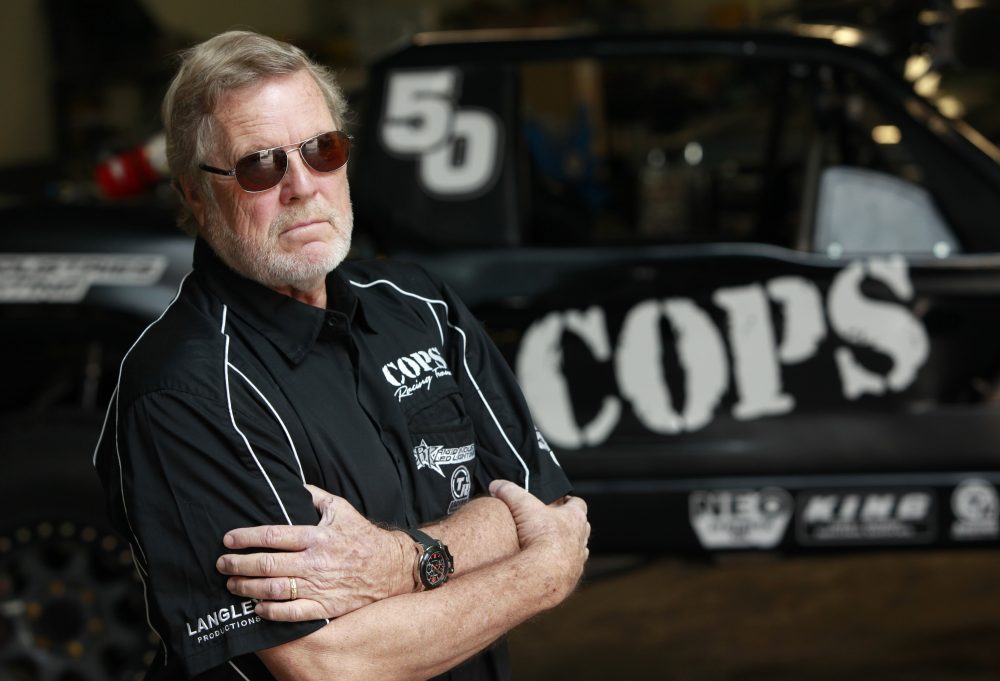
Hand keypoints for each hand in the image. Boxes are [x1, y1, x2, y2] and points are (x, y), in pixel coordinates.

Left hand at [216, 485, 414, 620]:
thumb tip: (292, 484)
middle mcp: (315, 562)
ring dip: (248, 588)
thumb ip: (315, 496)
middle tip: (222, 564)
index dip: (247, 537)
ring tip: (232, 584)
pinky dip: (271, 612)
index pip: (273, 535)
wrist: (392, 568)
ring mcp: (320, 587)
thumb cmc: (363, 537)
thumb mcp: (341, 509)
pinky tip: (257, 608)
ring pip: (274, 589)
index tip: (228, 539)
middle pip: (268, 564)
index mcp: (317, 536)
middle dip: (239, 564)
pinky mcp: (326, 607)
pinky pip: (292, 613)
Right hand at [488, 480, 589, 606]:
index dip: (569, 501)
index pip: (578, 504)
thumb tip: (496, 485)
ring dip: (567, 547)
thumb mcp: (521, 505)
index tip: (561, 501)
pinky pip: (569, 570)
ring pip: (577, 549)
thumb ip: (509, 491)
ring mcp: (578, 559)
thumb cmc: (540, 537)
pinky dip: (560, 567)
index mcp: (574, 518)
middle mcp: (581, 539)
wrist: (544, 573)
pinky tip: (546, 567)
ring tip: (549, 547)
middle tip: (552, 523)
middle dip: (568, 524)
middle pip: (581, 527)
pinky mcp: (572, 578)